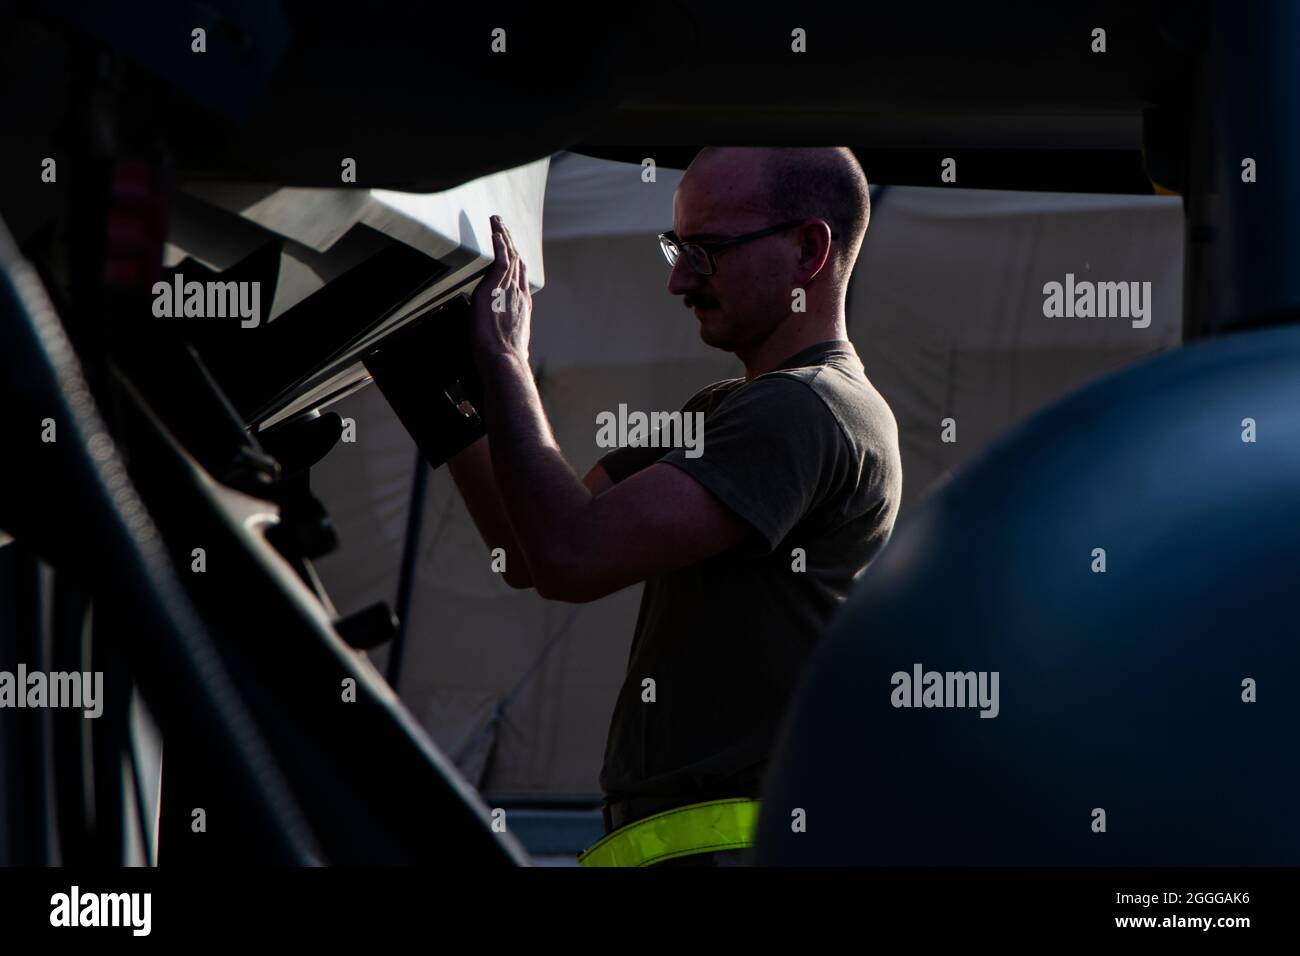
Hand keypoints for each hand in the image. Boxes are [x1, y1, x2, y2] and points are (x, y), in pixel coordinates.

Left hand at [470, 215, 531, 365]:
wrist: (504, 360)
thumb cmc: (506, 361)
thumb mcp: (517, 351)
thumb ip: (518, 346)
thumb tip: (522, 356)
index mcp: (523, 307)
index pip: (521, 278)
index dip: (518, 262)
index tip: (513, 251)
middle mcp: (519, 294)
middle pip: (518, 262)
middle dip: (511, 243)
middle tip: (504, 227)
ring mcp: (509, 289)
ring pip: (510, 255)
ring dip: (504, 236)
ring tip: (497, 220)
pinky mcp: (495, 287)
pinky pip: (501, 258)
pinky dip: (499, 242)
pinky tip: (495, 230)